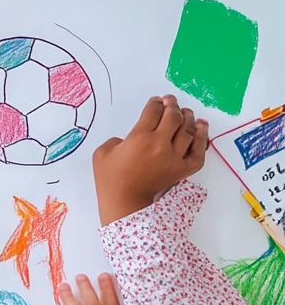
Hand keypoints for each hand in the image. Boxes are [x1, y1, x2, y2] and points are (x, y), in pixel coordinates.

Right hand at [93, 95, 208, 224]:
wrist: (124, 203)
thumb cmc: (110, 179)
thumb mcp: (102, 153)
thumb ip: (116, 139)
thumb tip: (130, 139)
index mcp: (140, 137)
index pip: (153, 112)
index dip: (155, 103)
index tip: (156, 101)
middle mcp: (160, 144)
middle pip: (173, 117)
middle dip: (172, 105)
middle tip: (170, 101)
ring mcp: (174, 157)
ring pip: (188, 130)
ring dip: (188, 117)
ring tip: (186, 112)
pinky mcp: (183, 169)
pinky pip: (199, 151)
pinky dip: (202, 138)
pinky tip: (201, 128)